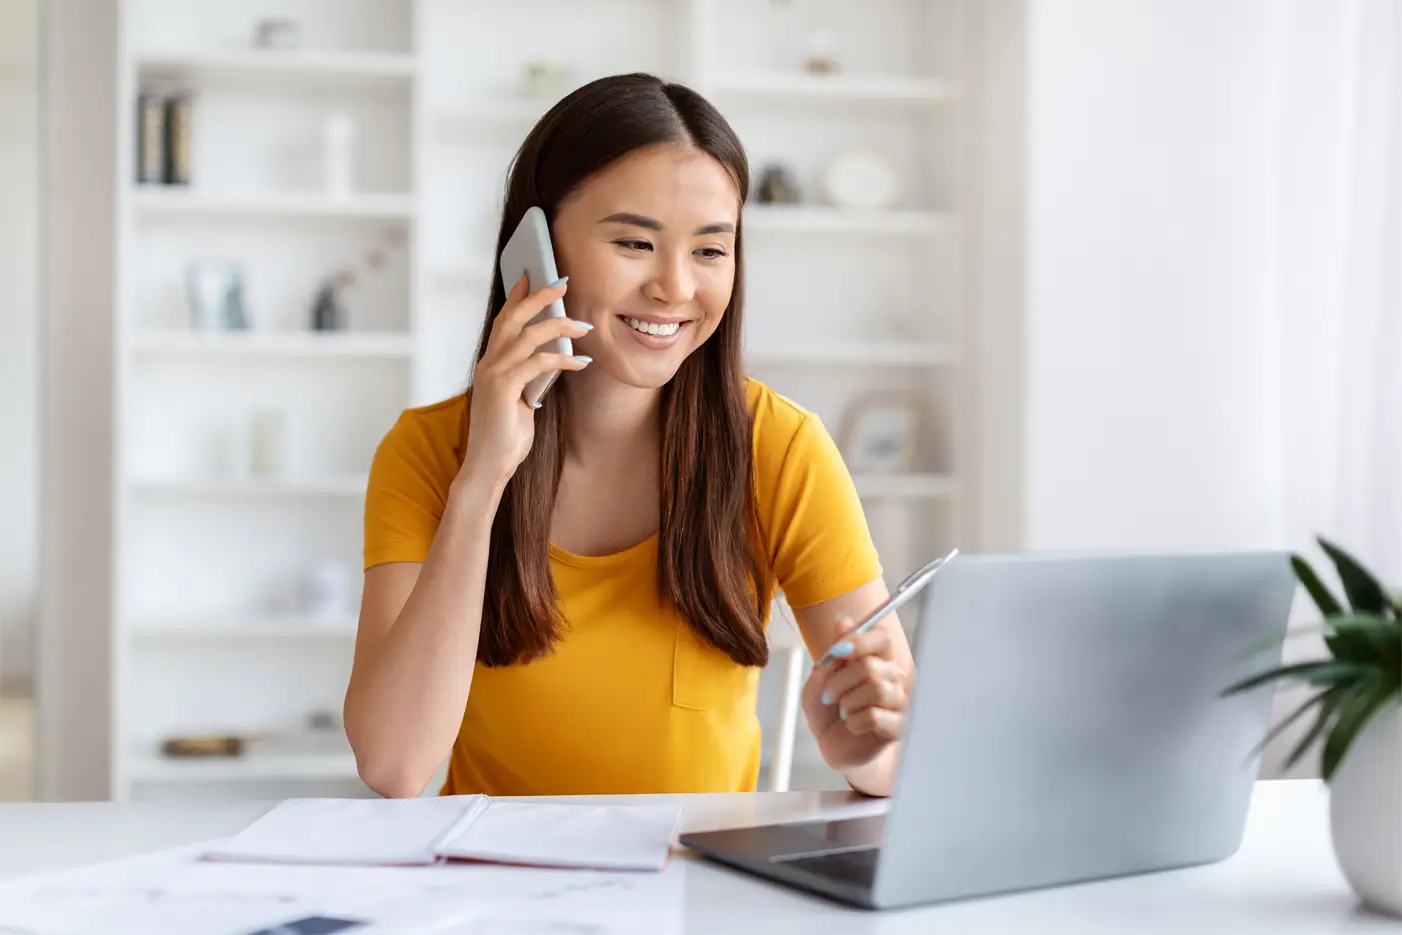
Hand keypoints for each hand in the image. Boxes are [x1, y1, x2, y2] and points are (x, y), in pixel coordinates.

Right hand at [458, 274, 591, 488]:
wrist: (490, 466)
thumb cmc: (506, 436)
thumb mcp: (522, 400)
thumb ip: (531, 377)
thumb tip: (554, 357)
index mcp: (489, 364)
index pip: (502, 322)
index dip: (516, 298)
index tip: (531, 276)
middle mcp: (487, 364)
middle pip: (511, 319)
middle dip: (537, 298)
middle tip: (561, 282)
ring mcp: (493, 375)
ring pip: (526, 337)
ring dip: (558, 326)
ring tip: (584, 325)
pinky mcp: (504, 389)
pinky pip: (537, 363)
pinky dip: (562, 359)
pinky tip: (582, 361)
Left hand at [801, 615, 912, 771]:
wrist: (829, 743)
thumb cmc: (828, 708)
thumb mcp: (821, 676)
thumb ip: (833, 652)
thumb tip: (843, 621)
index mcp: (878, 659)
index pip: (881, 637)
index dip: (858, 641)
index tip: (837, 653)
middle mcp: (894, 676)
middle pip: (870, 665)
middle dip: (839, 681)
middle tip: (829, 695)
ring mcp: (900, 702)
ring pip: (876, 688)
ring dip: (848, 701)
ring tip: (843, 711)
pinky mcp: (899, 726)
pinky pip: (874, 716)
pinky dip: (854, 722)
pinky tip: (853, 726)